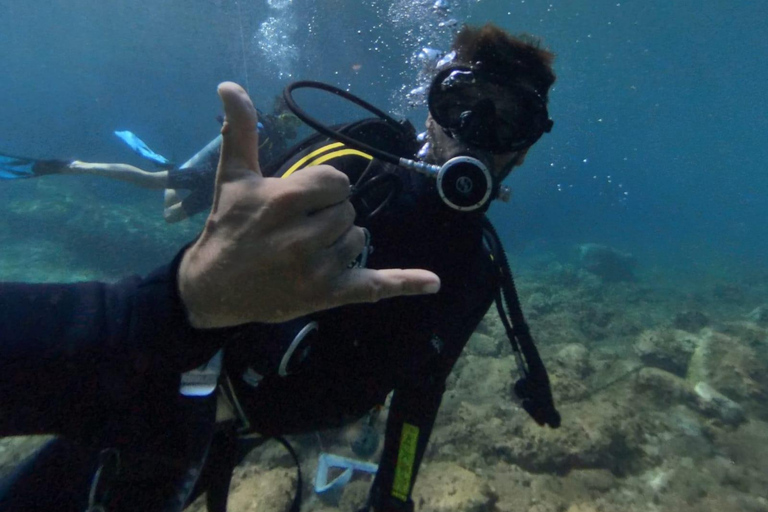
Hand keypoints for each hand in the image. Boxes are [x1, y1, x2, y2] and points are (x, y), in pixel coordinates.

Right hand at [178, 83, 440, 327]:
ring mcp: (317, 269)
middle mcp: (303, 236)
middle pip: (348, 211)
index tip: (299, 201)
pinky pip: (374, 285)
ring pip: (358, 239)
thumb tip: (229, 84)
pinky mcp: (327, 295)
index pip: (338, 182)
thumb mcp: (234, 177)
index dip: (323, 189)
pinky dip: (404, 283)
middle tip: (296, 230)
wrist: (213, 287)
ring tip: (306, 252)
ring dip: (340, 242)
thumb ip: (240, 130)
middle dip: (327, 215)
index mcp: (285, 201)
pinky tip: (433, 282)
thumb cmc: (227, 226)